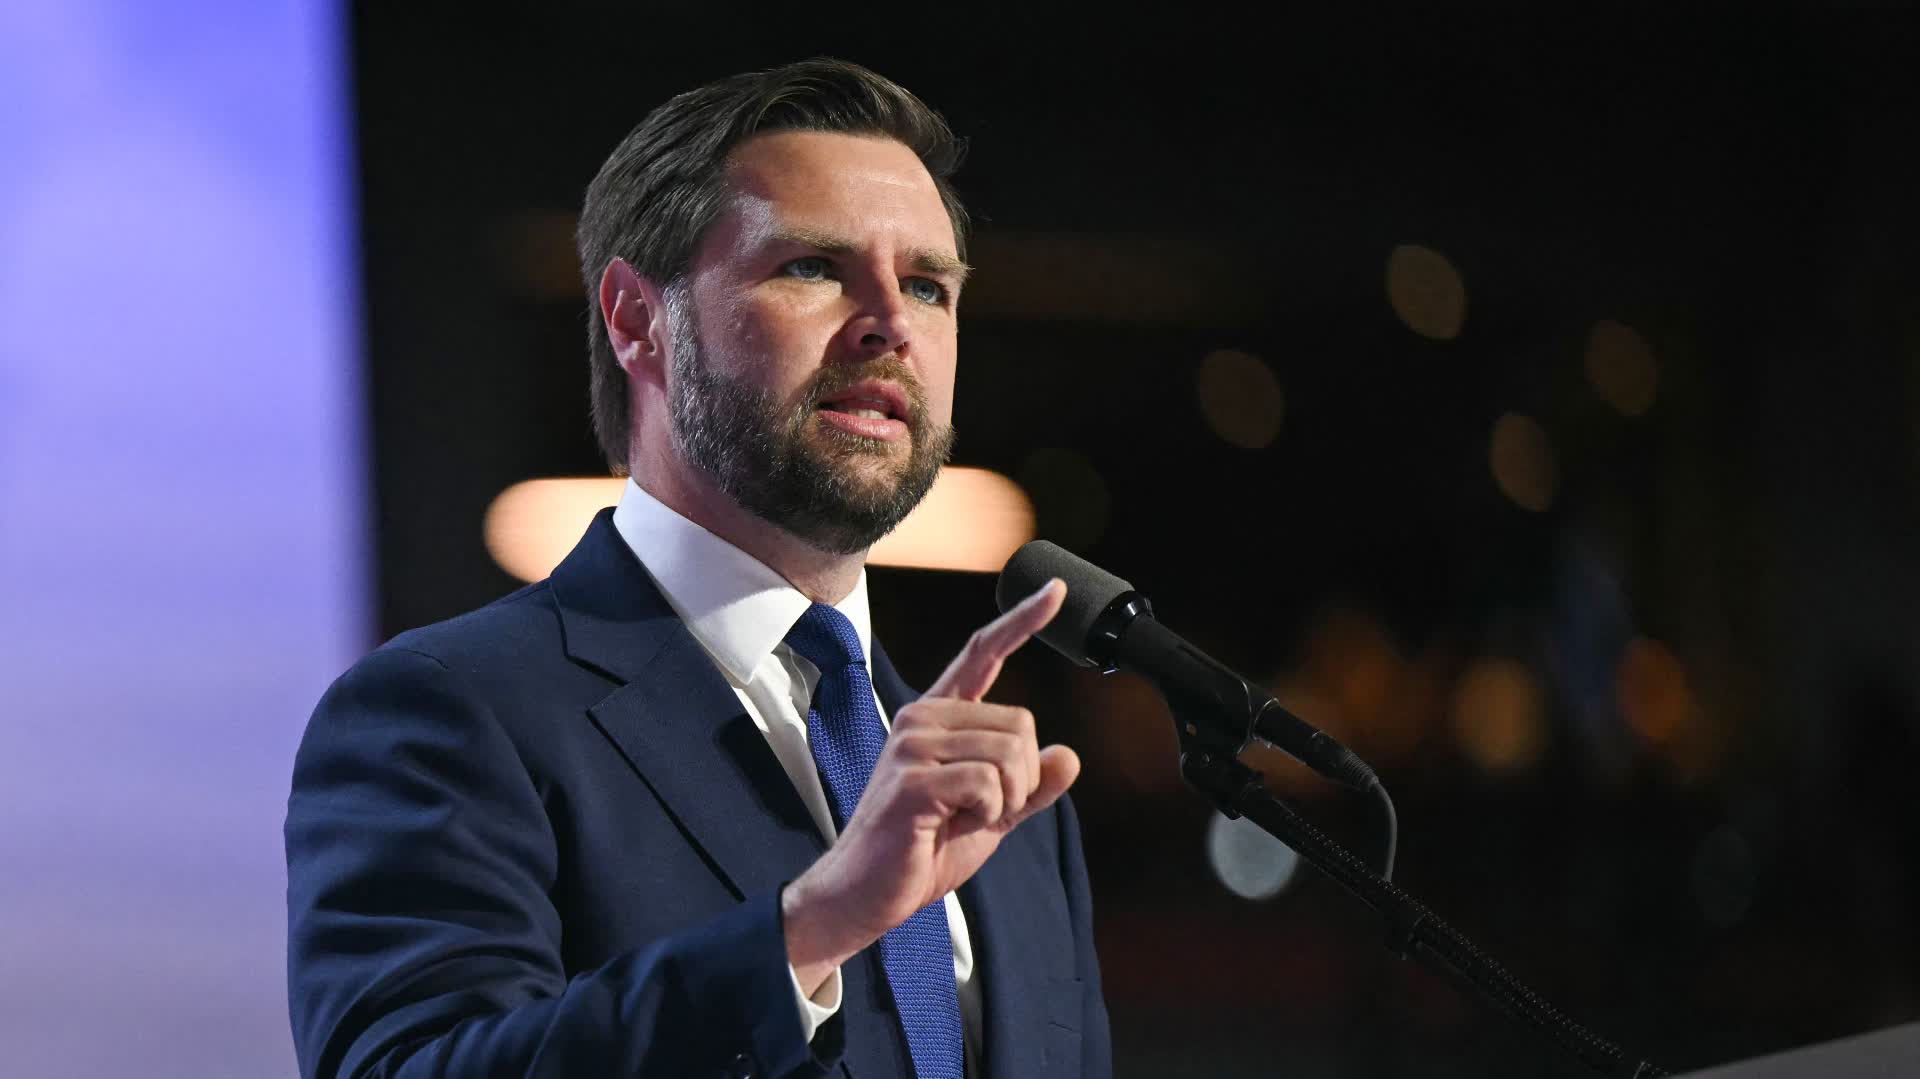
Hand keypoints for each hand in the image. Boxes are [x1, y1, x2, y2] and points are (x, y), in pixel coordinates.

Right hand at [782, 579, 1081, 993]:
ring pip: (1011, 753)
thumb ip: (1029, 787)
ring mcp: (913, 744)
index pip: (984, 654)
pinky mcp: (912, 778)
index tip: (1054, 590)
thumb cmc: (923, 850)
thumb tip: (1068, 757)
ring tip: (967, 818)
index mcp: (940, 717)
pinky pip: (989, 783)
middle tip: (985, 810)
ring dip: (1008, 798)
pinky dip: (990, 812)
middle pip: (1022, 723)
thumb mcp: (992, 816)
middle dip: (1024, 777)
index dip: (1022, 621)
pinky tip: (954, 824)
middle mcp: (924, 717)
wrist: (868, 894)